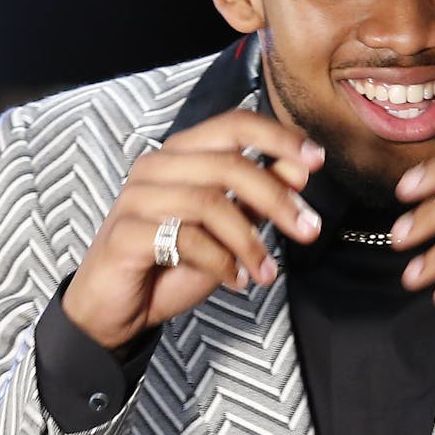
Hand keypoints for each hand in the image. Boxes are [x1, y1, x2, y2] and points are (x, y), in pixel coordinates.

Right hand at [62, 110, 325, 350]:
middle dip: (278, 199)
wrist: (118, 309)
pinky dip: (221, 262)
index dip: (279, 137)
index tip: (317, 159)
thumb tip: (300, 168)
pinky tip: (237, 281)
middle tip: (309, 229)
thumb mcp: (230, 228)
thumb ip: (260, 196)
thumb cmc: (174, 262)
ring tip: (268, 272)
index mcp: (183, 154)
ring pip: (210, 203)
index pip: (234, 125)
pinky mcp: (125, 234)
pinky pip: (185, 238)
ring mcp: (137, 198)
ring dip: (250, 242)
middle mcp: (157, 166)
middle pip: (230, 165)